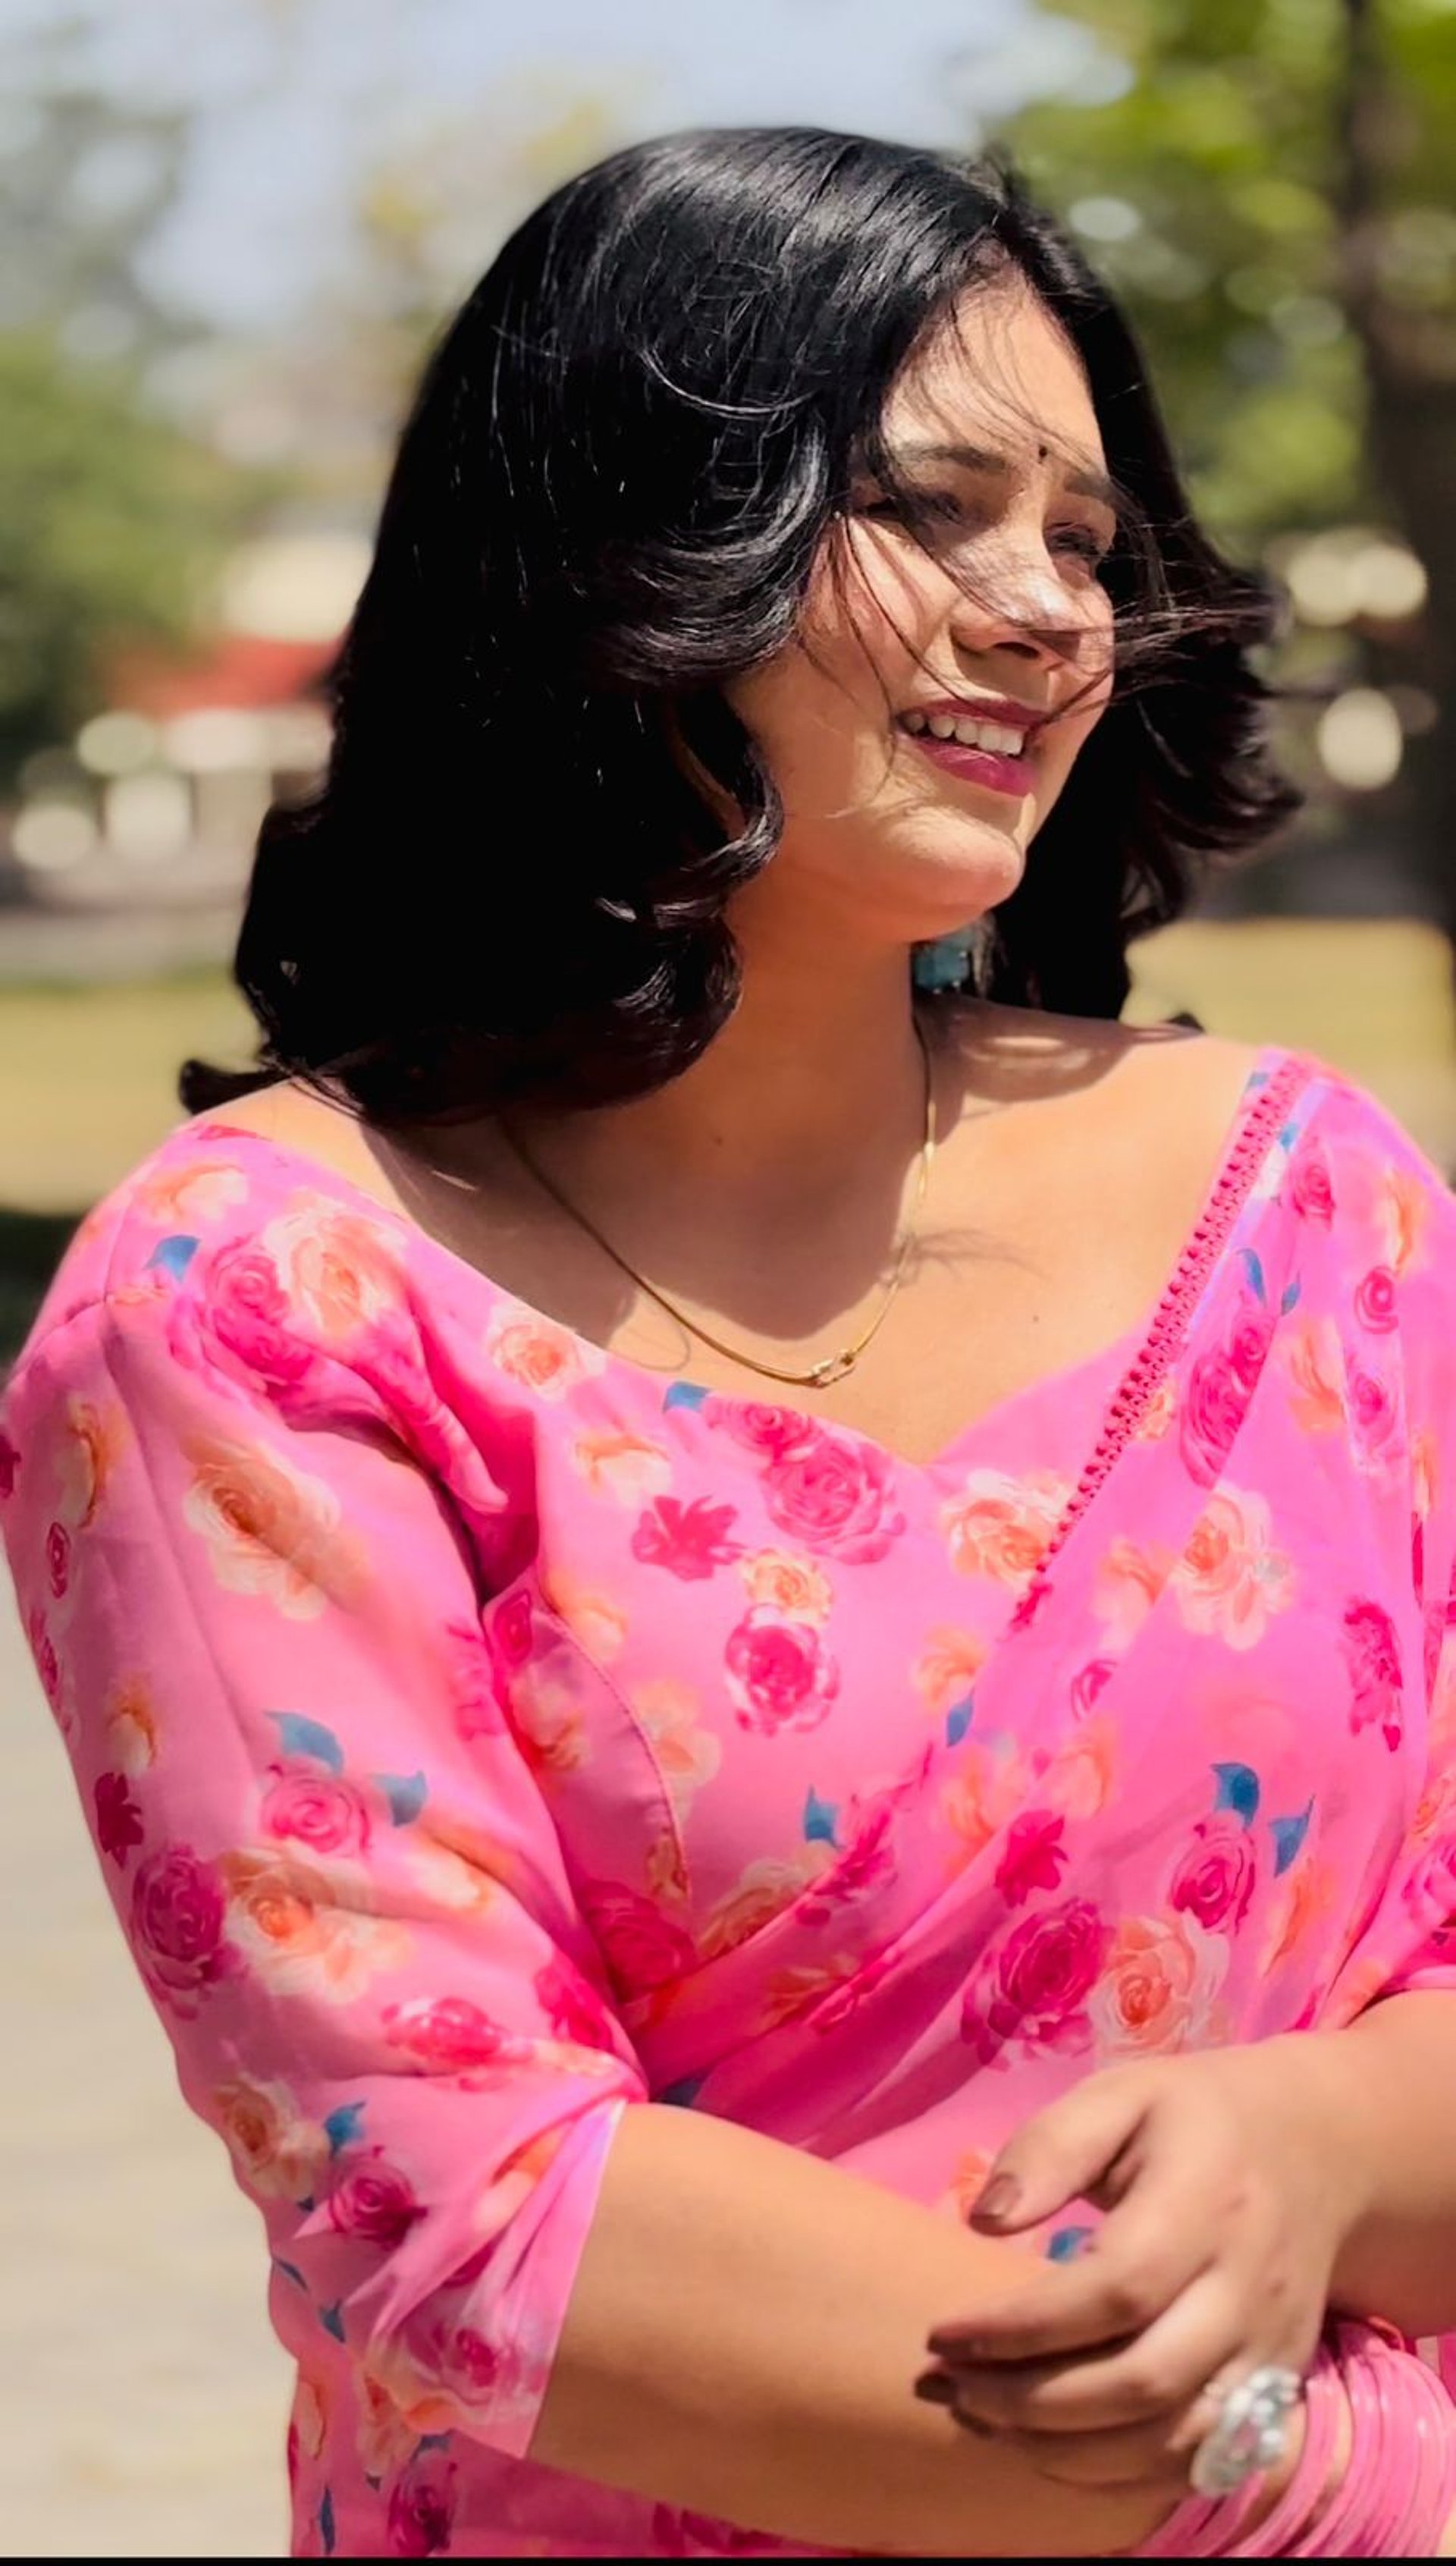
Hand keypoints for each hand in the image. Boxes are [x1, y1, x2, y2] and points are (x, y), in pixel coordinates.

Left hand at [919, 2037, 1376, 2491]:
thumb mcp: (1120, 2096)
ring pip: (1165, 2441)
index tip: (942, 2334)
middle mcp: (1246, 2292)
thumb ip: (1049, 2148)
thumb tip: (983, 2221)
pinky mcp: (1273, 2396)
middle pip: (1140, 2382)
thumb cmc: (1195, 2119)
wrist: (1316, 2155)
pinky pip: (1190, 2466)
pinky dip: (1112, 2474)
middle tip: (946, 2383)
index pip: (1114, 2290)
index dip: (1022, 2327)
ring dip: (1059, 2448)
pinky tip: (1043, 2445)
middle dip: (1028, 2401)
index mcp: (1207, 2203)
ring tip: (977, 2416)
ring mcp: (1266, 2355)